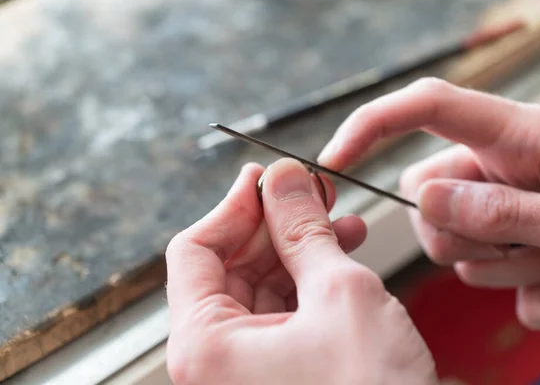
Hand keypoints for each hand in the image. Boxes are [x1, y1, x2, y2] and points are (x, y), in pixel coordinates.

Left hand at [165, 158, 436, 384]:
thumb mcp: (340, 295)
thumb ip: (303, 230)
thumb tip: (284, 179)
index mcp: (204, 347)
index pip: (193, 250)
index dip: (234, 206)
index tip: (270, 178)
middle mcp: (215, 362)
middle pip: (228, 266)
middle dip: (274, 223)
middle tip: (311, 192)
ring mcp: (247, 371)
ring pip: (260, 286)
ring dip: (298, 247)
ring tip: (339, 219)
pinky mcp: (279, 374)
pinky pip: (282, 312)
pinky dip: (309, 279)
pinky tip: (342, 253)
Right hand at [318, 77, 539, 330]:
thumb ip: (504, 210)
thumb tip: (426, 200)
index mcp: (519, 138)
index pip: (425, 107)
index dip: (372, 125)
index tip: (334, 161)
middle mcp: (507, 171)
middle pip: (431, 203)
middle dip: (468, 239)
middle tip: (531, 246)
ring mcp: (514, 213)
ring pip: (465, 253)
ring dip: (516, 273)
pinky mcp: (526, 248)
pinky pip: (504, 286)